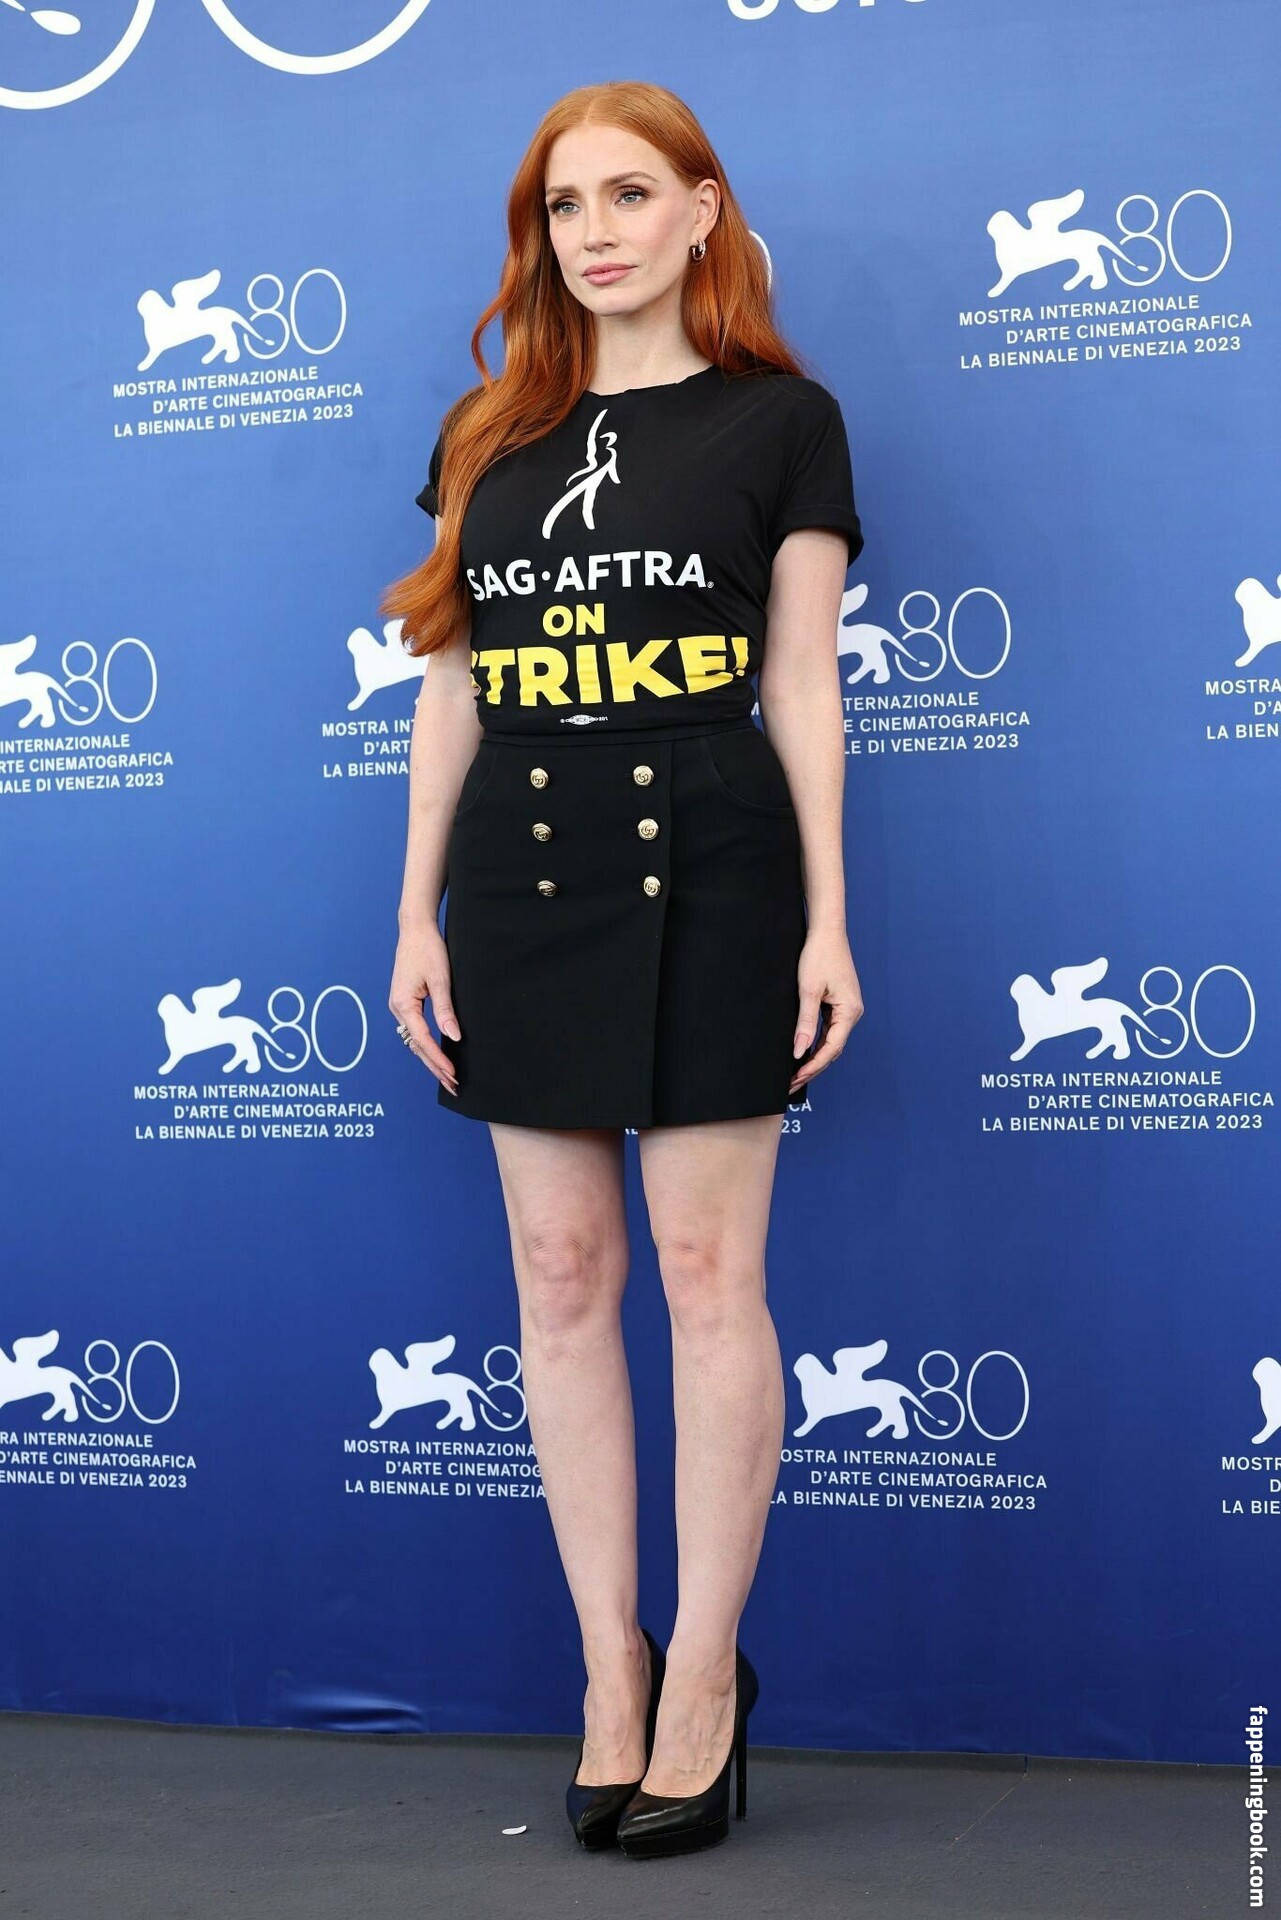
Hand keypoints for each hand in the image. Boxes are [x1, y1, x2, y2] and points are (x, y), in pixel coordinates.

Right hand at [389, 923, 459, 1094]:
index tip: (453, 1074)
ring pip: (415, 1040)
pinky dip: (427, 1045)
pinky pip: (415, 1030)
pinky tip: (438, 1054)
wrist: (416, 929)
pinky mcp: (406, 1003)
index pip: (422, 1040)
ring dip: (431, 1059)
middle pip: (417, 1046)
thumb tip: (454, 1037)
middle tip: (454, 1086)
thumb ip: (445, 1010)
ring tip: (448, 1077)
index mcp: (403, 1004)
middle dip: (435, 1067)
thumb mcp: (440, 980)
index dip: (438, 1059)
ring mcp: (400, 1007)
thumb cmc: (428, 950)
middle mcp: (398, 1009)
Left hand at [789, 927, 863, 1097]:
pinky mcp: (839, 1003)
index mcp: (849, 1011)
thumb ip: (805, 1023)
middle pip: (832, 1049)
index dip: (813, 1065)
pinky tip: (802, 1053)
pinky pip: (829, 1029)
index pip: (832, 1048)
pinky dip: (816, 1043)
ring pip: (830, 1041)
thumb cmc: (818, 956)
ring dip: (814, 1057)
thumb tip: (799, 1051)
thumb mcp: (808, 991)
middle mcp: (852, 1013)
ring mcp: (846, 1009)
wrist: (826, 931)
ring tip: (794, 1073)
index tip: (796, 1078)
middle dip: (812, 1067)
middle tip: (791, 1083)